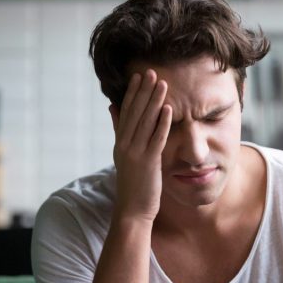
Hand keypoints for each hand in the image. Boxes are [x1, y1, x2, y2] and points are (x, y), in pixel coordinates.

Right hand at [109, 69, 171, 223]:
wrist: (132, 210)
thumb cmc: (132, 184)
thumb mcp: (123, 154)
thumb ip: (119, 130)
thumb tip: (113, 107)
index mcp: (120, 142)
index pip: (126, 112)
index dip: (133, 93)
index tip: (139, 76)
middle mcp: (125, 145)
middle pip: (135, 113)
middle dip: (143, 92)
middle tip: (151, 72)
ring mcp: (135, 154)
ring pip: (145, 123)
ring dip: (154, 102)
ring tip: (162, 84)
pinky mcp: (148, 163)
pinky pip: (156, 139)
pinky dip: (162, 124)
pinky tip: (169, 110)